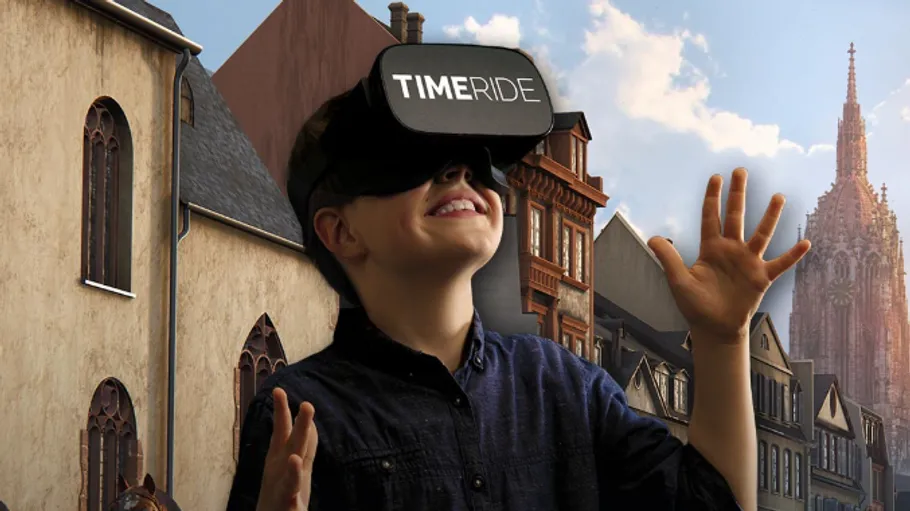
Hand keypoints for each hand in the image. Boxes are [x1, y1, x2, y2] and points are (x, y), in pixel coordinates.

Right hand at [256, 388, 317, 510]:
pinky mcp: (287, 501)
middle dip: (298, 422)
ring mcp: (282, 483)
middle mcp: (280, 467)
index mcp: (281, 457)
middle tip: (306, 403)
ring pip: (294, 460)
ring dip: (300, 443)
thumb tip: (310, 424)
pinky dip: (293, 475)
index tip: (279, 390)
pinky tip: (294, 462)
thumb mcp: (293, 467)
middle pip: (291, 441)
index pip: (284, 430)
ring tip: (305, 434)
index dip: (282, 410)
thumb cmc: (282, 493)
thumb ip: (303, 445)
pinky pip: (291, 487)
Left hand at [647, 168, 810, 341]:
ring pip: (761, 234)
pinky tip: (806, 243)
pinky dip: (792, 255)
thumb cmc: (695, 305)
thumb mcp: (678, 280)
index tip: (716, 177)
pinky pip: (780, 264)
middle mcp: (731, 250)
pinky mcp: (761, 278)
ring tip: (778, 196)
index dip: (713, 197)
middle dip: (738, 194)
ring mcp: (748, 262)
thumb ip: (668, 258)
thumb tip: (653, 237)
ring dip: (770, 216)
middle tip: (740, 170)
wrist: (714, 328)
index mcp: (710, 248)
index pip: (711, 217)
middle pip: (736, 216)